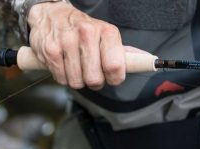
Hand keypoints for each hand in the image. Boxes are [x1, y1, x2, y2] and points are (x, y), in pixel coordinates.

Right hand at [27, 2, 141, 89]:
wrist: (51, 15)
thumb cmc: (81, 28)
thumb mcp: (104, 34)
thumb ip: (122, 51)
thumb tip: (148, 61)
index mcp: (106, 31)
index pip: (115, 66)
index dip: (114, 79)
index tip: (111, 78)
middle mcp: (86, 34)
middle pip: (95, 79)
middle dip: (94, 82)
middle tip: (91, 73)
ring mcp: (66, 42)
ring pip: (77, 82)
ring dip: (77, 80)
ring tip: (76, 67)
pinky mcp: (51, 51)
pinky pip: (61, 79)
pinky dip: (63, 77)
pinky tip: (64, 65)